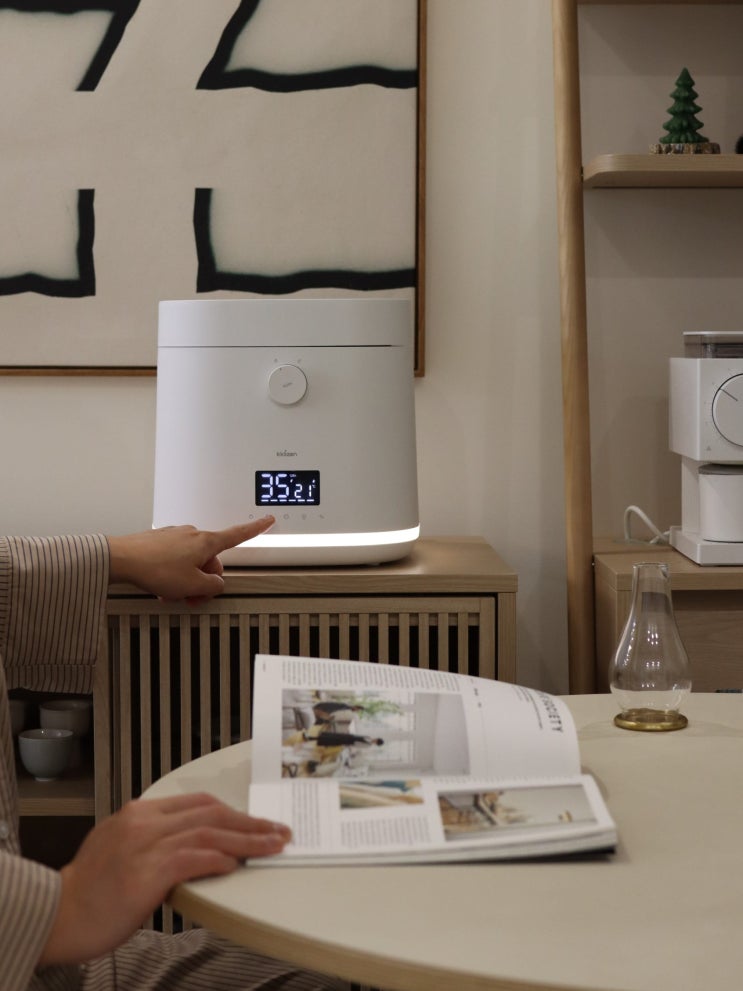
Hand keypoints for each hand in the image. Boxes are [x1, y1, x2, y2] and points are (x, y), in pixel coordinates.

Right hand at [39, 793, 290, 965]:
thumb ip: (154, 842)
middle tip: (277, 830)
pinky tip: (237, 863)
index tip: (255, 820)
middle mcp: (145, 822)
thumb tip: (191, 851)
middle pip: (211, 813)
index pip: (198, 803)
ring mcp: (146, 844)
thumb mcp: (120, 850)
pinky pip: (194, 857)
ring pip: (210, 833)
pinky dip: (219, 858)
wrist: (57, 913)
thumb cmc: (87, 892)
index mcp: (139, 812)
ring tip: (272, 845)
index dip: (232, 811)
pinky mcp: (148, 871)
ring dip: (247, 839)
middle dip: (249, 821)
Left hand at [107, 518, 274, 603]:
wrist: (121, 558)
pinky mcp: (159, 542)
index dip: (255, 528)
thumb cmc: (154, 568)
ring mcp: (175, 536)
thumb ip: (211, 585)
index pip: (238, 534)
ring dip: (187, 579)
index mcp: (206, 542)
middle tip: (193, 596)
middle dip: (205, 578)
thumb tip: (216, 583)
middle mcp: (192, 534)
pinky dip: (173, 573)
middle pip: (210, 559)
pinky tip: (161, 586)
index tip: (267, 520)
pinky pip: (174, 559)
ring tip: (172, 594)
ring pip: (191, 561)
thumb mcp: (191, 585)